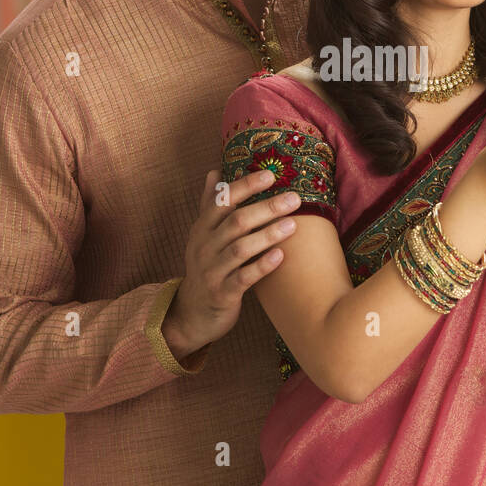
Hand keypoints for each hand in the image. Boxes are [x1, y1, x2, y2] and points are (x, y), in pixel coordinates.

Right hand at [167, 169, 301, 351]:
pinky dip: (261, 266)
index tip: (270, 175)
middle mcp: (204, 247)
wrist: (192, 313)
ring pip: (240, 249)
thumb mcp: (203, 235)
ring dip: (268, 235)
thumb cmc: (206, 267)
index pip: (222, 201)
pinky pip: (243, 278)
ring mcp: (212, 271)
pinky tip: (280, 256)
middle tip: (294, 199)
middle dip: (266, 208)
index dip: (245, 186)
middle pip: (236, 222)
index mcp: (201, 229)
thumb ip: (210, 205)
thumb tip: (214, 172)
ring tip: (293, 224)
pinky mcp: (222, 294)